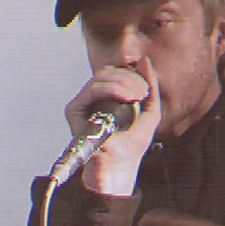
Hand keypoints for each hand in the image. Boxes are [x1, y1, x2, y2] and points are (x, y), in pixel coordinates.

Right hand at [65, 57, 161, 194]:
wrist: (120, 166)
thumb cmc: (133, 144)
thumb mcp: (150, 111)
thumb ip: (150, 85)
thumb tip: (144, 59)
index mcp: (106, 97)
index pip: (115, 73)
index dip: (131, 75)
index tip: (145, 91)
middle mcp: (92, 98)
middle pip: (108, 72)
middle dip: (128, 78)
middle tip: (142, 93)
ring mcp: (82, 103)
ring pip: (101, 77)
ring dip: (123, 82)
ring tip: (136, 96)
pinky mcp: (74, 110)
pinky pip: (93, 89)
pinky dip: (112, 89)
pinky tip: (126, 98)